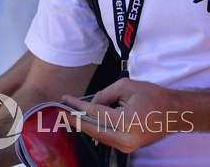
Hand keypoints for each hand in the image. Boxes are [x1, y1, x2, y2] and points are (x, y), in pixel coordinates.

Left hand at [62, 78, 190, 153]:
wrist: (174, 113)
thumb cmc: (153, 96)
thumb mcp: (126, 87)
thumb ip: (103, 95)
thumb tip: (88, 104)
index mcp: (126, 122)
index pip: (94, 113)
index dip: (77, 106)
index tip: (64, 99)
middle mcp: (126, 138)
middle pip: (92, 129)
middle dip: (74, 119)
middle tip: (60, 110)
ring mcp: (127, 146)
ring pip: (97, 135)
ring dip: (82, 125)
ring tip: (68, 114)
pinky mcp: (128, 148)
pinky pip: (105, 138)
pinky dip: (93, 129)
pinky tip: (83, 121)